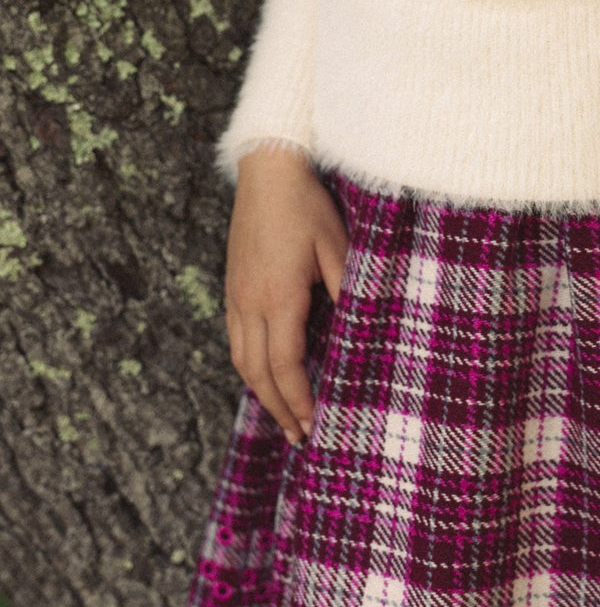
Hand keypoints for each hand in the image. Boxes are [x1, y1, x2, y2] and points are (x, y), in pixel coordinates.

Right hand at [225, 146, 347, 444]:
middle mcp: (250, 302)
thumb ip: (347, 289)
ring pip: (241, 359)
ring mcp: (236, 294)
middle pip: (258, 372)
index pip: (285, 365)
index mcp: (278, 297)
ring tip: (281, 413)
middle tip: (298, 437)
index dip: (298, 400)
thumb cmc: (306, 204)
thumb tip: (361, 330)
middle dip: (278, 408)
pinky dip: (250, 365)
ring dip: (260, 391)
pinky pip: (236, 338)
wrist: (267, 169)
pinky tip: (265, 371)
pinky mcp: (233, 285)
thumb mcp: (337, 245)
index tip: (313, 425)